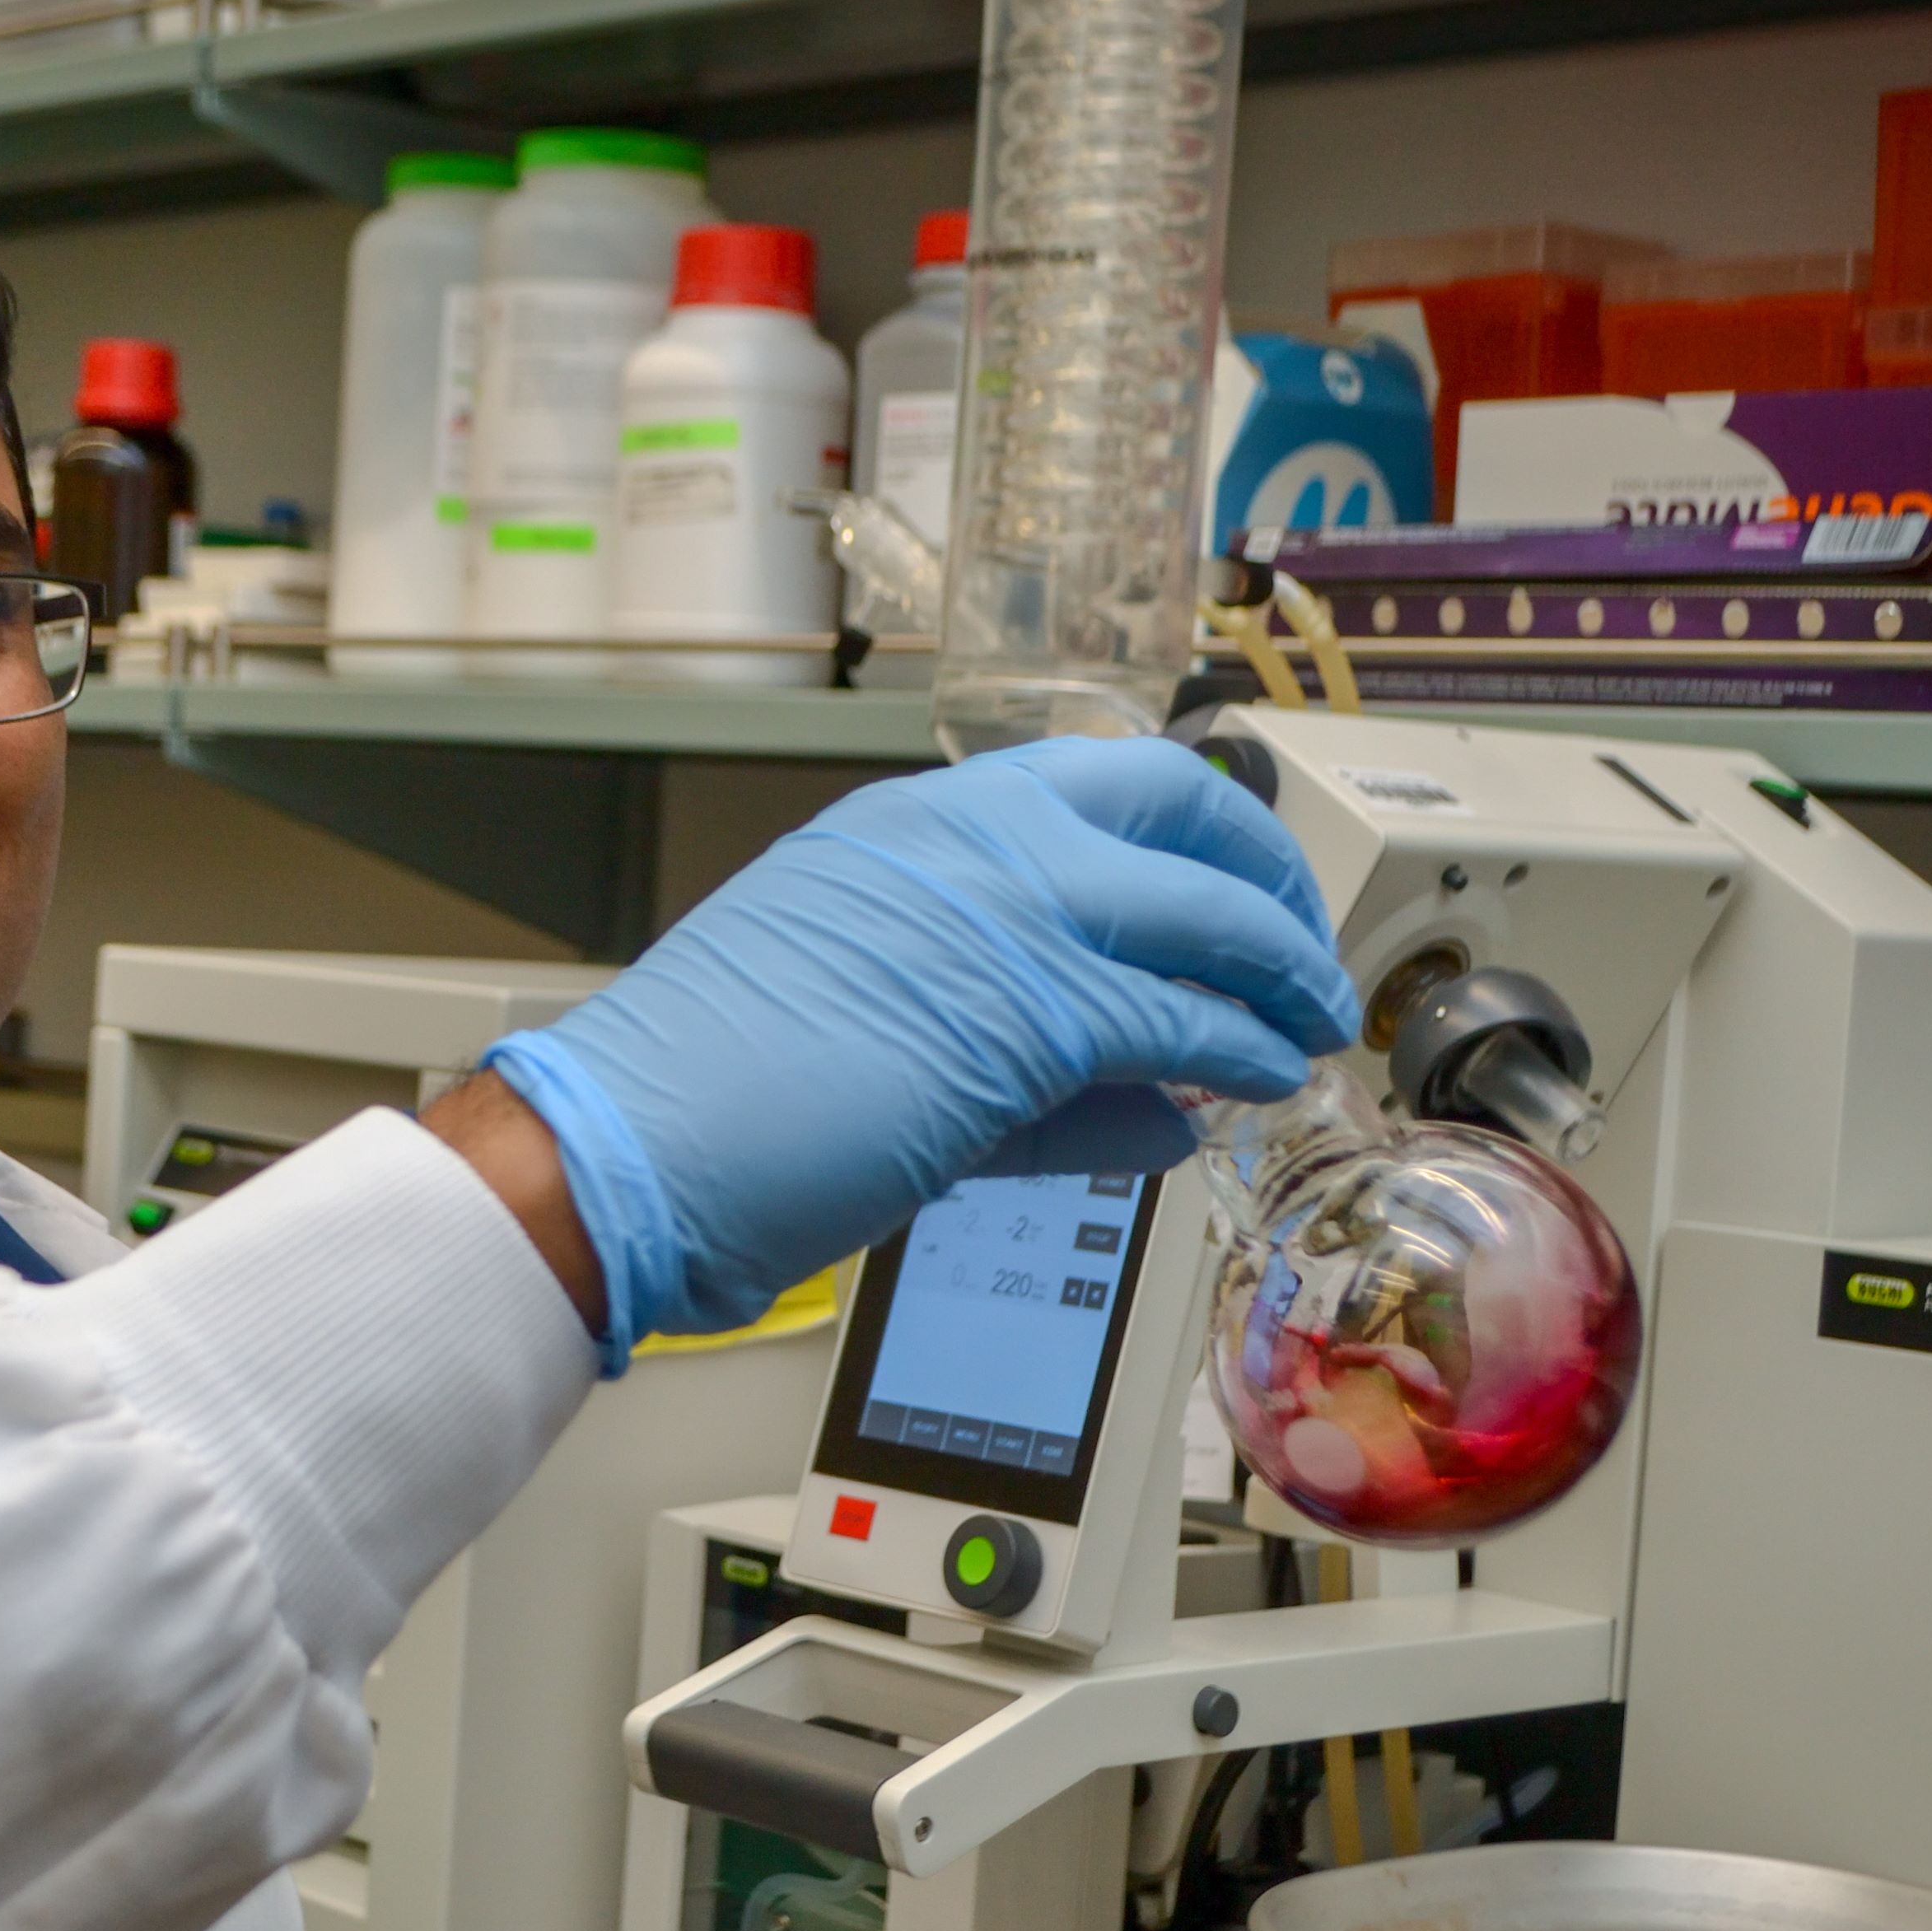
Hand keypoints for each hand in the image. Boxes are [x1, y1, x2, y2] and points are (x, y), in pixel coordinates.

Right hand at [484, 736, 1360, 1368]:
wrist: (624, 1147)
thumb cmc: (708, 1102)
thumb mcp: (874, 1024)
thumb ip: (1021, 1047)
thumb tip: (1156, 1087)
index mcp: (914, 822)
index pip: (1100, 783)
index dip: (1195, 840)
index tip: (1233, 895)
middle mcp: (963, 836)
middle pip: (1180, 805)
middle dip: (1267, 879)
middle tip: (1302, 952)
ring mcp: (999, 911)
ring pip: (1203, 911)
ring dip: (1279, 975)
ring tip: (1307, 1029)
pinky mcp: (1025, 1013)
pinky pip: (1180, 1018)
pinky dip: (1242, 1048)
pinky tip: (1261, 1079)